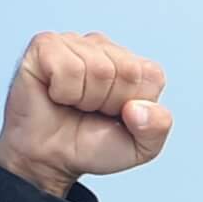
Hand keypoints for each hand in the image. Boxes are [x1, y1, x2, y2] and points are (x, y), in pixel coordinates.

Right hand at [0, 32, 171, 197]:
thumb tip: (138, 107)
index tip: (116, 116)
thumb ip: (157, 128)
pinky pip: (67, 67)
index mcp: (135, 66)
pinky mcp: (45, 45)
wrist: (50, 159)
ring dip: (85, 99)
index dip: (134, 105)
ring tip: (73, 104)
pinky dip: (63, 91)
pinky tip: (56, 94)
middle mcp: (106, 48)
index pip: (151, 75)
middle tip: (92, 111)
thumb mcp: (139, 148)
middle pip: (127, 71)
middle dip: (110, 102)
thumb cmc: (92, 146)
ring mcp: (75, 42)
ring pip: (98, 69)